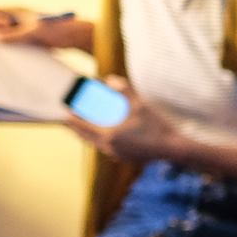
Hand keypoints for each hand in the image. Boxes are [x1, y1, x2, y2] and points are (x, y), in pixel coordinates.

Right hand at [0, 7, 87, 48]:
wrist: (69, 37)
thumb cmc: (54, 29)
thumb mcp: (33, 32)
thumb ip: (15, 35)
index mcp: (17, 11)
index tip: (6, 25)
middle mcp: (15, 19)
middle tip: (6, 38)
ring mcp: (18, 29)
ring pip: (1, 35)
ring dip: (3, 41)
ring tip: (14, 45)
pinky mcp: (23, 39)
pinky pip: (10, 43)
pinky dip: (10, 47)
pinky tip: (15, 51)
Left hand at [64, 78, 184, 164]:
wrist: (171, 147)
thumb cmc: (155, 126)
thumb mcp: (140, 104)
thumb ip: (123, 90)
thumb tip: (109, 79)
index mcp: (109, 134)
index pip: (83, 126)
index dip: (72, 118)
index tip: (65, 110)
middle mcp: (108, 147)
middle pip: (84, 136)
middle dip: (75, 127)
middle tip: (68, 118)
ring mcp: (115, 154)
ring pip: (93, 143)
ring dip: (85, 134)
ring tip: (81, 126)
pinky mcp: (122, 158)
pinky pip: (104, 148)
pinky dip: (97, 140)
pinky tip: (101, 135)